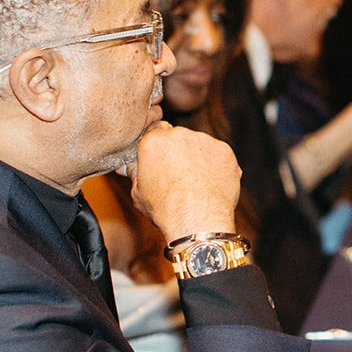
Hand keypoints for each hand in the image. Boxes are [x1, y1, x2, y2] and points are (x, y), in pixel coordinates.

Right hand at [128, 122, 241, 241]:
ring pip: (200, 145)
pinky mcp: (225, 151)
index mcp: (154, 141)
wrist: (199, 219)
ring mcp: (205, 141)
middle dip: (179, 151)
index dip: (160, 147)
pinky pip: (218, 155)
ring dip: (199, 158)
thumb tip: (127, 166)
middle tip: (179, 175)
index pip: (156, 131)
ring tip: (196, 184)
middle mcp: (180, 134)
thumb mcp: (138, 192)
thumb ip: (134, 172)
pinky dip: (217, 166)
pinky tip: (211, 184)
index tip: (162, 159)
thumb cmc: (165, 209)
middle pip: (179, 137)